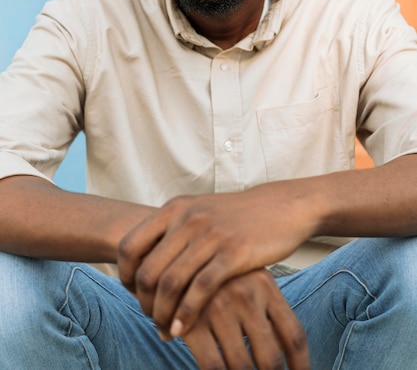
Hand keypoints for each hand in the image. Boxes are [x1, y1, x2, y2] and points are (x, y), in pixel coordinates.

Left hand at [118, 183, 316, 336]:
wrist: (280, 207)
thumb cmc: (235, 216)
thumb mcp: (198, 212)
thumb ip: (172, 231)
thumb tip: (144, 263)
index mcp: (174, 209)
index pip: (130, 246)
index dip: (124, 275)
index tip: (133, 294)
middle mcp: (187, 219)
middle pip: (147, 270)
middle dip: (143, 302)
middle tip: (150, 317)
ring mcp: (210, 235)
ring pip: (170, 283)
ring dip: (162, 314)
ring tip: (164, 329)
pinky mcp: (233, 253)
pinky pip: (200, 290)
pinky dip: (186, 314)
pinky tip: (183, 329)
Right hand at [182, 269, 309, 369]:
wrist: (171, 253)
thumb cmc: (217, 274)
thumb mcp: (246, 278)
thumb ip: (266, 310)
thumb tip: (287, 352)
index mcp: (265, 285)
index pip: (294, 336)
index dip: (302, 365)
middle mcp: (245, 296)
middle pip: (271, 359)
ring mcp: (218, 309)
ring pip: (243, 367)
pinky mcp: (192, 322)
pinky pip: (213, 367)